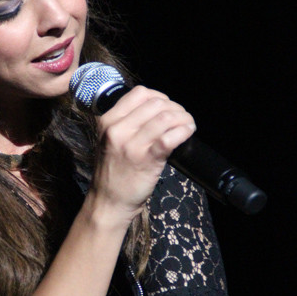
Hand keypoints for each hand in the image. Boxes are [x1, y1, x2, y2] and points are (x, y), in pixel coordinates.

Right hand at [90, 86, 195, 224]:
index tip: (167, 107)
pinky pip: (170, 137)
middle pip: (155, 103)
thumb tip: (158, 109)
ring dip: (183, 118)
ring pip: (165, 117)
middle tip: (182, 118)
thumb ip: (126, 123)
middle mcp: (117, 130)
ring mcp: (131, 145)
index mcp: (108, 121)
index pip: (139, 93)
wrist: (109, 202)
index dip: (159, 96)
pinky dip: (183, 131)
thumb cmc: (113, 172)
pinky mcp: (146, 160)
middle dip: (175, 108)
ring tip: (188, 125)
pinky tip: (187, 133)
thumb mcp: (109, 140)